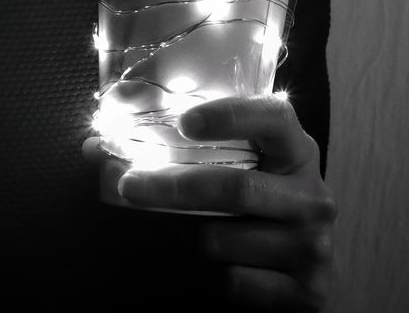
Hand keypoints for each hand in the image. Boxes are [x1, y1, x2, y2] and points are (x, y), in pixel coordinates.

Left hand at [83, 93, 335, 309]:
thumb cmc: (255, 206)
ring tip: (184, 235)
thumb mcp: (237, 169)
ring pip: (221, 241)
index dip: (229, 116)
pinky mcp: (307, 291)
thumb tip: (94, 149)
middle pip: (235, 188)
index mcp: (297, 151)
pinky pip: (231, 282)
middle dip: (172, 187)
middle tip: (129, 185)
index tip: (184, 122)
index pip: (272, 119)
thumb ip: (179, 152)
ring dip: (186, 240)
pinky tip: (210, 268)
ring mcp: (314, 245)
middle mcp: (313, 195)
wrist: (299, 268)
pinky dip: (206, 278)